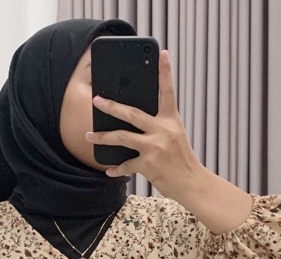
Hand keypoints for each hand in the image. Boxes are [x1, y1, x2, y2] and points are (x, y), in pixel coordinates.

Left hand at [86, 50, 200, 198]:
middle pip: (132, 113)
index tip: (162, 54)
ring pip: (122, 137)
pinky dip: (116, 168)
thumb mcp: (175, 136)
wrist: (191, 183)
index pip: (168, 92)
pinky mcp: (148, 164)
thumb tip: (135, 121)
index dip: (165, 72)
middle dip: (112, 106)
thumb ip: (158, 126)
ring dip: (103, 137)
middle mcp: (163, 130)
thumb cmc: (181, 160)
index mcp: (172, 120)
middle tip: (96, 100)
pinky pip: (126, 164)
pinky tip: (109, 170)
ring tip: (89, 136)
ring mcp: (155, 147)